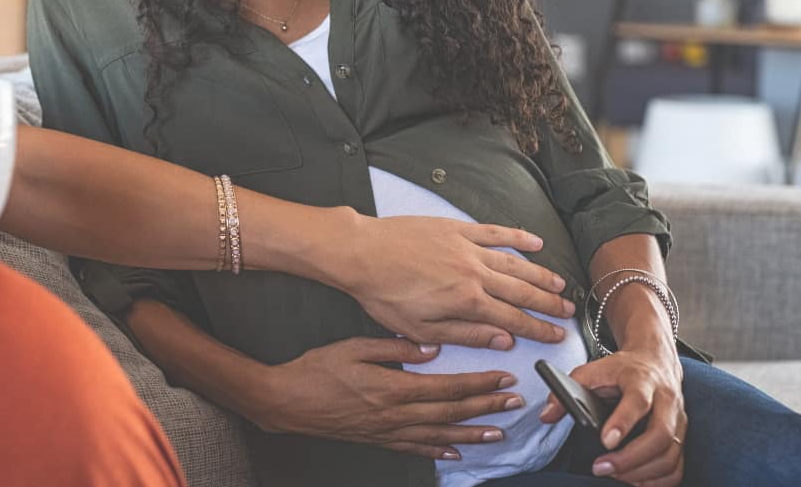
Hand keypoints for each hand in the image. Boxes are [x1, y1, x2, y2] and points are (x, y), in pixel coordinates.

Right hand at [251, 337, 522, 460]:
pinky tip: (455, 454)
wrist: (286, 401)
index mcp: (393, 387)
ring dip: (472, 434)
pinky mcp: (378, 440)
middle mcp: (396, 414)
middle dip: (486, 407)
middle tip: (514, 402)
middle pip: (451, 413)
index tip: (503, 377)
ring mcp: (388, 432)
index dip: (478, 384)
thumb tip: (432, 348)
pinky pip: (415, 449)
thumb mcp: (354, 346)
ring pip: (439, 435)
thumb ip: (395, 347)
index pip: (447, 387)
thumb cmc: (317, 370)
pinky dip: (438, 452)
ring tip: (498, 432)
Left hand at [336, 215, 575, 347]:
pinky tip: (535, 242)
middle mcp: (474, 273)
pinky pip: (494, 232)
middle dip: (548, 304)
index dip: (538, 329)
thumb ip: (465, 335)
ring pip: (515, 263)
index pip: (513, 320)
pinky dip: (517, 237)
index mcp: (466, 302)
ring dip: (540, 275)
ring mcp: (467, 248)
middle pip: (521, 292)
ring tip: (559, 285)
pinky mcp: (456, 228)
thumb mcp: (421, 329)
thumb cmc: (384, 294)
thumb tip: (502, 341)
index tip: (556, 336)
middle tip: (568, 313)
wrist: (361, 253)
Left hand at [538, 348, 685, 486]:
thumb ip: (565, 391)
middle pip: (661, 434)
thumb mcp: (590, 371)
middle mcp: (666, 400)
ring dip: (641, 473)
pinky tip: (635, 481)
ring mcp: (679, 420)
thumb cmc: (621, 370)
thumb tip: (547, 416)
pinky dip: (658, 481)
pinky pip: (677, 466)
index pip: (638, 401)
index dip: (623, 422)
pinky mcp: (682, 436)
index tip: (605, 441)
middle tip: (601, 468)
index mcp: (642, 380)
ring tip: (613, 476)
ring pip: (670, 454)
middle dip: (631, 458)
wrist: (654, 361)